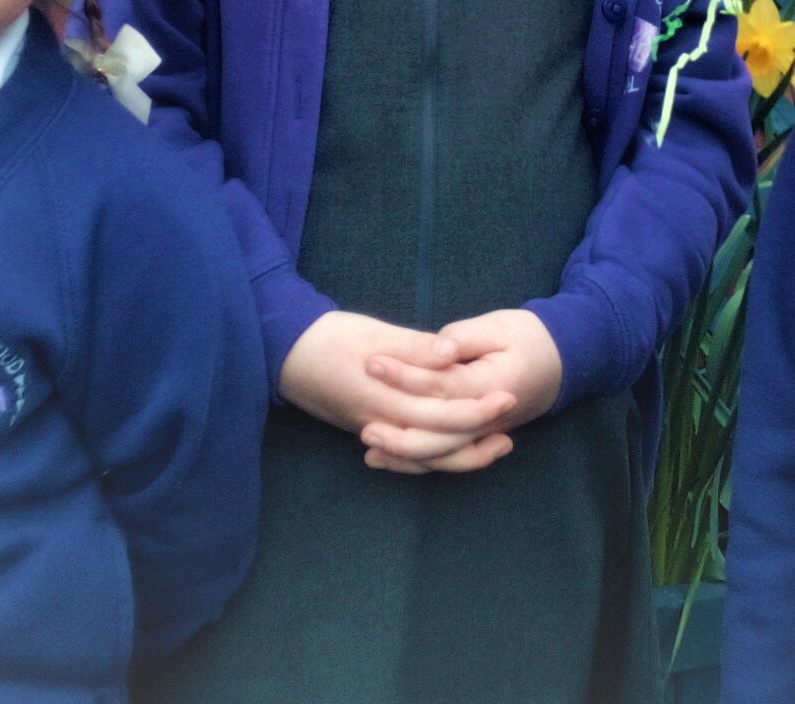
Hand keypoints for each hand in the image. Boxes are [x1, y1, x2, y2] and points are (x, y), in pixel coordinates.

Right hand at [280, 310, 513, 445]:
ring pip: (423, 457)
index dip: (476, 409)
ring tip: (494, 446)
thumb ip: (413, 348)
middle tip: (510, 426)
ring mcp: (373, 431)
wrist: (284, 353)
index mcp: (384, 398)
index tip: (507, 397)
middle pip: (437, 444)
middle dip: (477, 436)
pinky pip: (405, 456)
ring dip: (461, 455)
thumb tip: (450, 356)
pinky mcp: (369, 429)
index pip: (440, 414)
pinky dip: (431, 459)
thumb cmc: (328, 338)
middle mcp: (380, 423)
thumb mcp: (373, 335)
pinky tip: (453, 453)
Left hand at [360, 309, 561, 474]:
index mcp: (490, 386)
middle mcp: (486, 419)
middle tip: (361, 419)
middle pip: (437, 434)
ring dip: (403, 452)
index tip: (371, 362)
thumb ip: (465, 338)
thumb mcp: (500, 326)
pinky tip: (385, 458)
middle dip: (397, 429)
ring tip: (367, 441)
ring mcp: (482, 433)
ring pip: (440, 453)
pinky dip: (415, 461)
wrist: (561, 363)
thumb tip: (436, 351)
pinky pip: (445, 456)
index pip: (439, 386)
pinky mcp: (476, 436)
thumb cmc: (528, 338)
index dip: (403, 376)